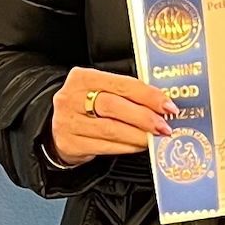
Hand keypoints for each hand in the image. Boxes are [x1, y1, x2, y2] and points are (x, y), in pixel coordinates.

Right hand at [47, 67, 173, 163]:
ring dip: (138, 135)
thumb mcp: (99, 91)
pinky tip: (138, 146)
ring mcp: (68, 122)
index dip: (147, 95)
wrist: (57, 128)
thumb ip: (124, 93)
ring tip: (154, 137)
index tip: (168, 106)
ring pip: (110, 129)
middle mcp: (71, 98)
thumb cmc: (85, 107)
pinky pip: (105, 146)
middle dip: (144, 117)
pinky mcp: (70, 144)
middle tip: (164, 126)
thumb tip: (160, 104)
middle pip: (114, 106)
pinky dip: (126, 147)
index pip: (121, 84)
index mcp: (82, 78)